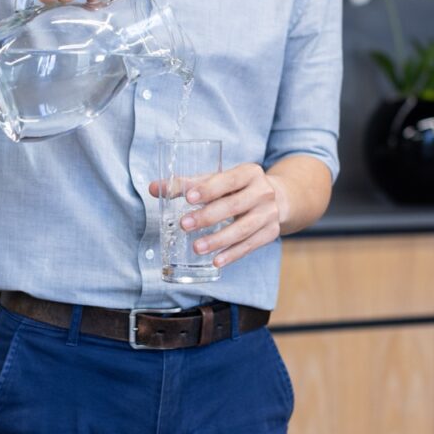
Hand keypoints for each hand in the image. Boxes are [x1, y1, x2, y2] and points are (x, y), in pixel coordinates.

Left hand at [148, 163, 287, 268]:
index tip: (189, 198)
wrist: (279, 198)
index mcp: (249, 173)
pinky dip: (232, 254)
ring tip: (197, 247)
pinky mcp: (271, 232)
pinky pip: (250, 246)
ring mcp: (269, 213)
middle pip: (234, 206)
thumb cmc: (237, 188)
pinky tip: (216, 261)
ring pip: (243, 229)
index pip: (228, 180)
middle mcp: (263, 192)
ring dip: (219, 240)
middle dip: (208, 216)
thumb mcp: (218, 180)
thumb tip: (154, 188)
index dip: (208, 189)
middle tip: (185, 225)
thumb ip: (187, 184)